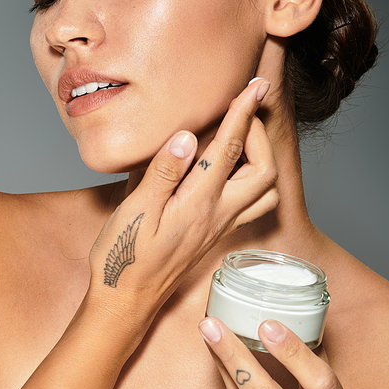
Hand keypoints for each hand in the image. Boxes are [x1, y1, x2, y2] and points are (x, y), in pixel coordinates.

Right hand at [88, 78, 278, 317]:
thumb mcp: (135, 211)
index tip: (253, 86)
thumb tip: (188, 135)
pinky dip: (253, 180)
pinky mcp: (215, 234)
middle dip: (259, 133)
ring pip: (265, 191)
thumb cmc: (124, 258)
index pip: (230, 149)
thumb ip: (163, 172)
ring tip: (242, 135)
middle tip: (242, 109)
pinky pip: (252, 206)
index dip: (243, 113)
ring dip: (261, 158)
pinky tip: (231, 170)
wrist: (126, 302)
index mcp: (199, 204)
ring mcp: (220, 226)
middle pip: (264, 170)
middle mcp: (218, 215)